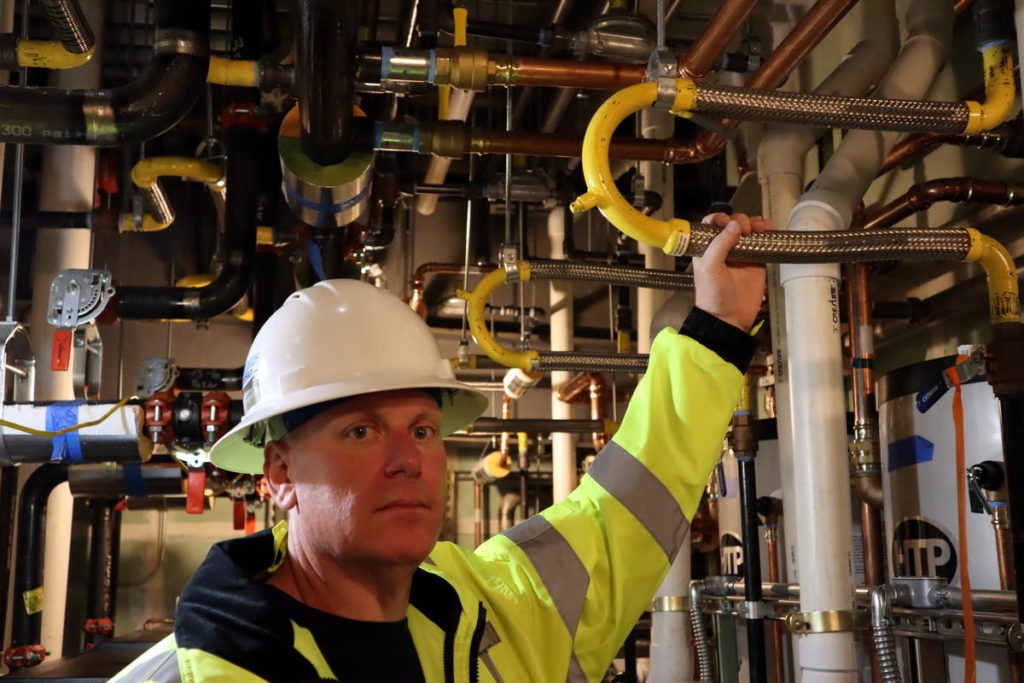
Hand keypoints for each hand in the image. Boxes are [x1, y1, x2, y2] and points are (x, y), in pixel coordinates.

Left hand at [692, 212, 769, 330]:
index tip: (727, 223)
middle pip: (732, 223)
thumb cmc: (712, 296)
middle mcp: (723, 249)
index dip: (720, 219)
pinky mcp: (756, 261)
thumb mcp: (710, 268)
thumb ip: (720, 245)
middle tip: (744, 229)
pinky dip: (765, 232)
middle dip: (740, 220)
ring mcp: (741, 254)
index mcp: (706, 249)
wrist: (729, 318)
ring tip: (757, 228)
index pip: (711, 224)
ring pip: (748, 230)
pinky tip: (767, 229)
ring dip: (753, 223)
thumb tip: (734, 225)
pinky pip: (761, 242)